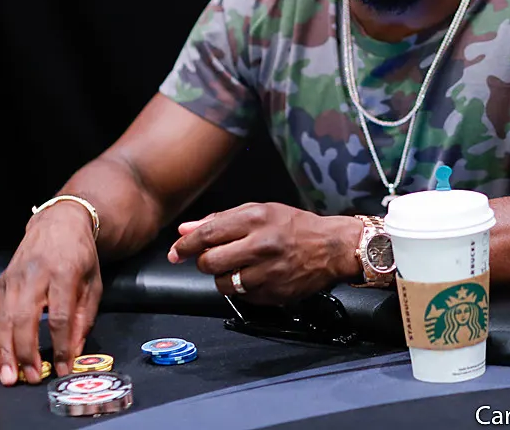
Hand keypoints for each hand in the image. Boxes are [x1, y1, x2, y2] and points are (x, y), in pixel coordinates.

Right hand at [0, 202, 101, 385]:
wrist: (58, 223)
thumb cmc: (80, 255)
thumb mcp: (93, 282)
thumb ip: (84, 316)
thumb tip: (74, 351)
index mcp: (64, 273)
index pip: (59, 316)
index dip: (61, 345)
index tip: (64, 367)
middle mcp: (35, 276)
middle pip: (25, 319)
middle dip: (27, 353)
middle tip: (32, 378)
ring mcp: (14, 278)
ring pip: (5, 320)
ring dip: (5, 352)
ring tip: (9, 377)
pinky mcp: (2, 283)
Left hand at [168, 203, 360, 304]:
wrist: (332, 247)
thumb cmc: (296, 227)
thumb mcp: (261, 211)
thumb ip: (221, 220)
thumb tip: (186, 230)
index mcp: (255, 219)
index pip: (207, 234)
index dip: (185, 245)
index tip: (176, 252)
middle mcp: (260, 245)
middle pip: (210, 262)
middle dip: (205, 262)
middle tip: (213, 258)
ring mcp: (268, 272)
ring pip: (223, 283)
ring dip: (223, 277)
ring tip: (238, 267)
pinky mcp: (273, 293)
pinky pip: (243, 296)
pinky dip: (243, 289)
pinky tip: (256, 276)